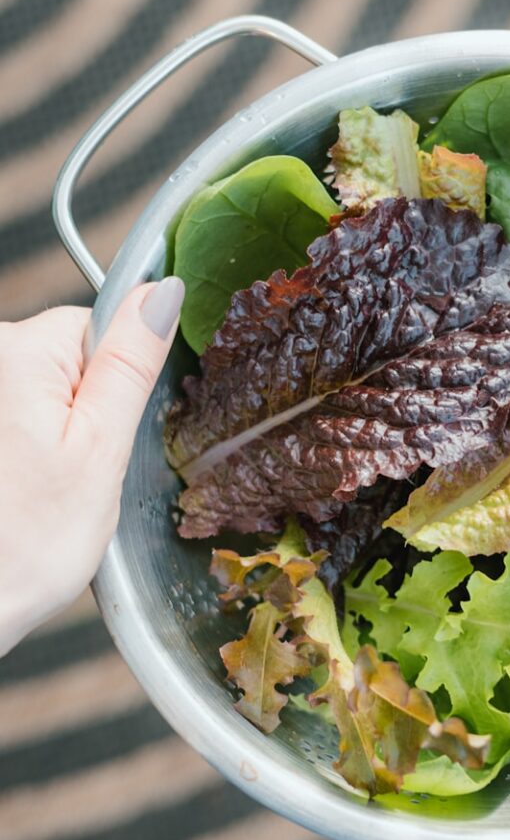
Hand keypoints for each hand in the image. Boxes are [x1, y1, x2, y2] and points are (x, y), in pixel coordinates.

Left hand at [0, 277, 184, 655]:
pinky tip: (16, 496)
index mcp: (19, 352)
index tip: (100, 440)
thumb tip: (162, 293)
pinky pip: (17, 420)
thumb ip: (131, 365)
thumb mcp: (101, 452)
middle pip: (65, 361)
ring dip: (51, 438)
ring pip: (40, 395)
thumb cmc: (22, 546)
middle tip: (73, 477)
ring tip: (40, 495)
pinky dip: (23, 454)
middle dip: (81, 414)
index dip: (115, 385)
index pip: (97, 328)